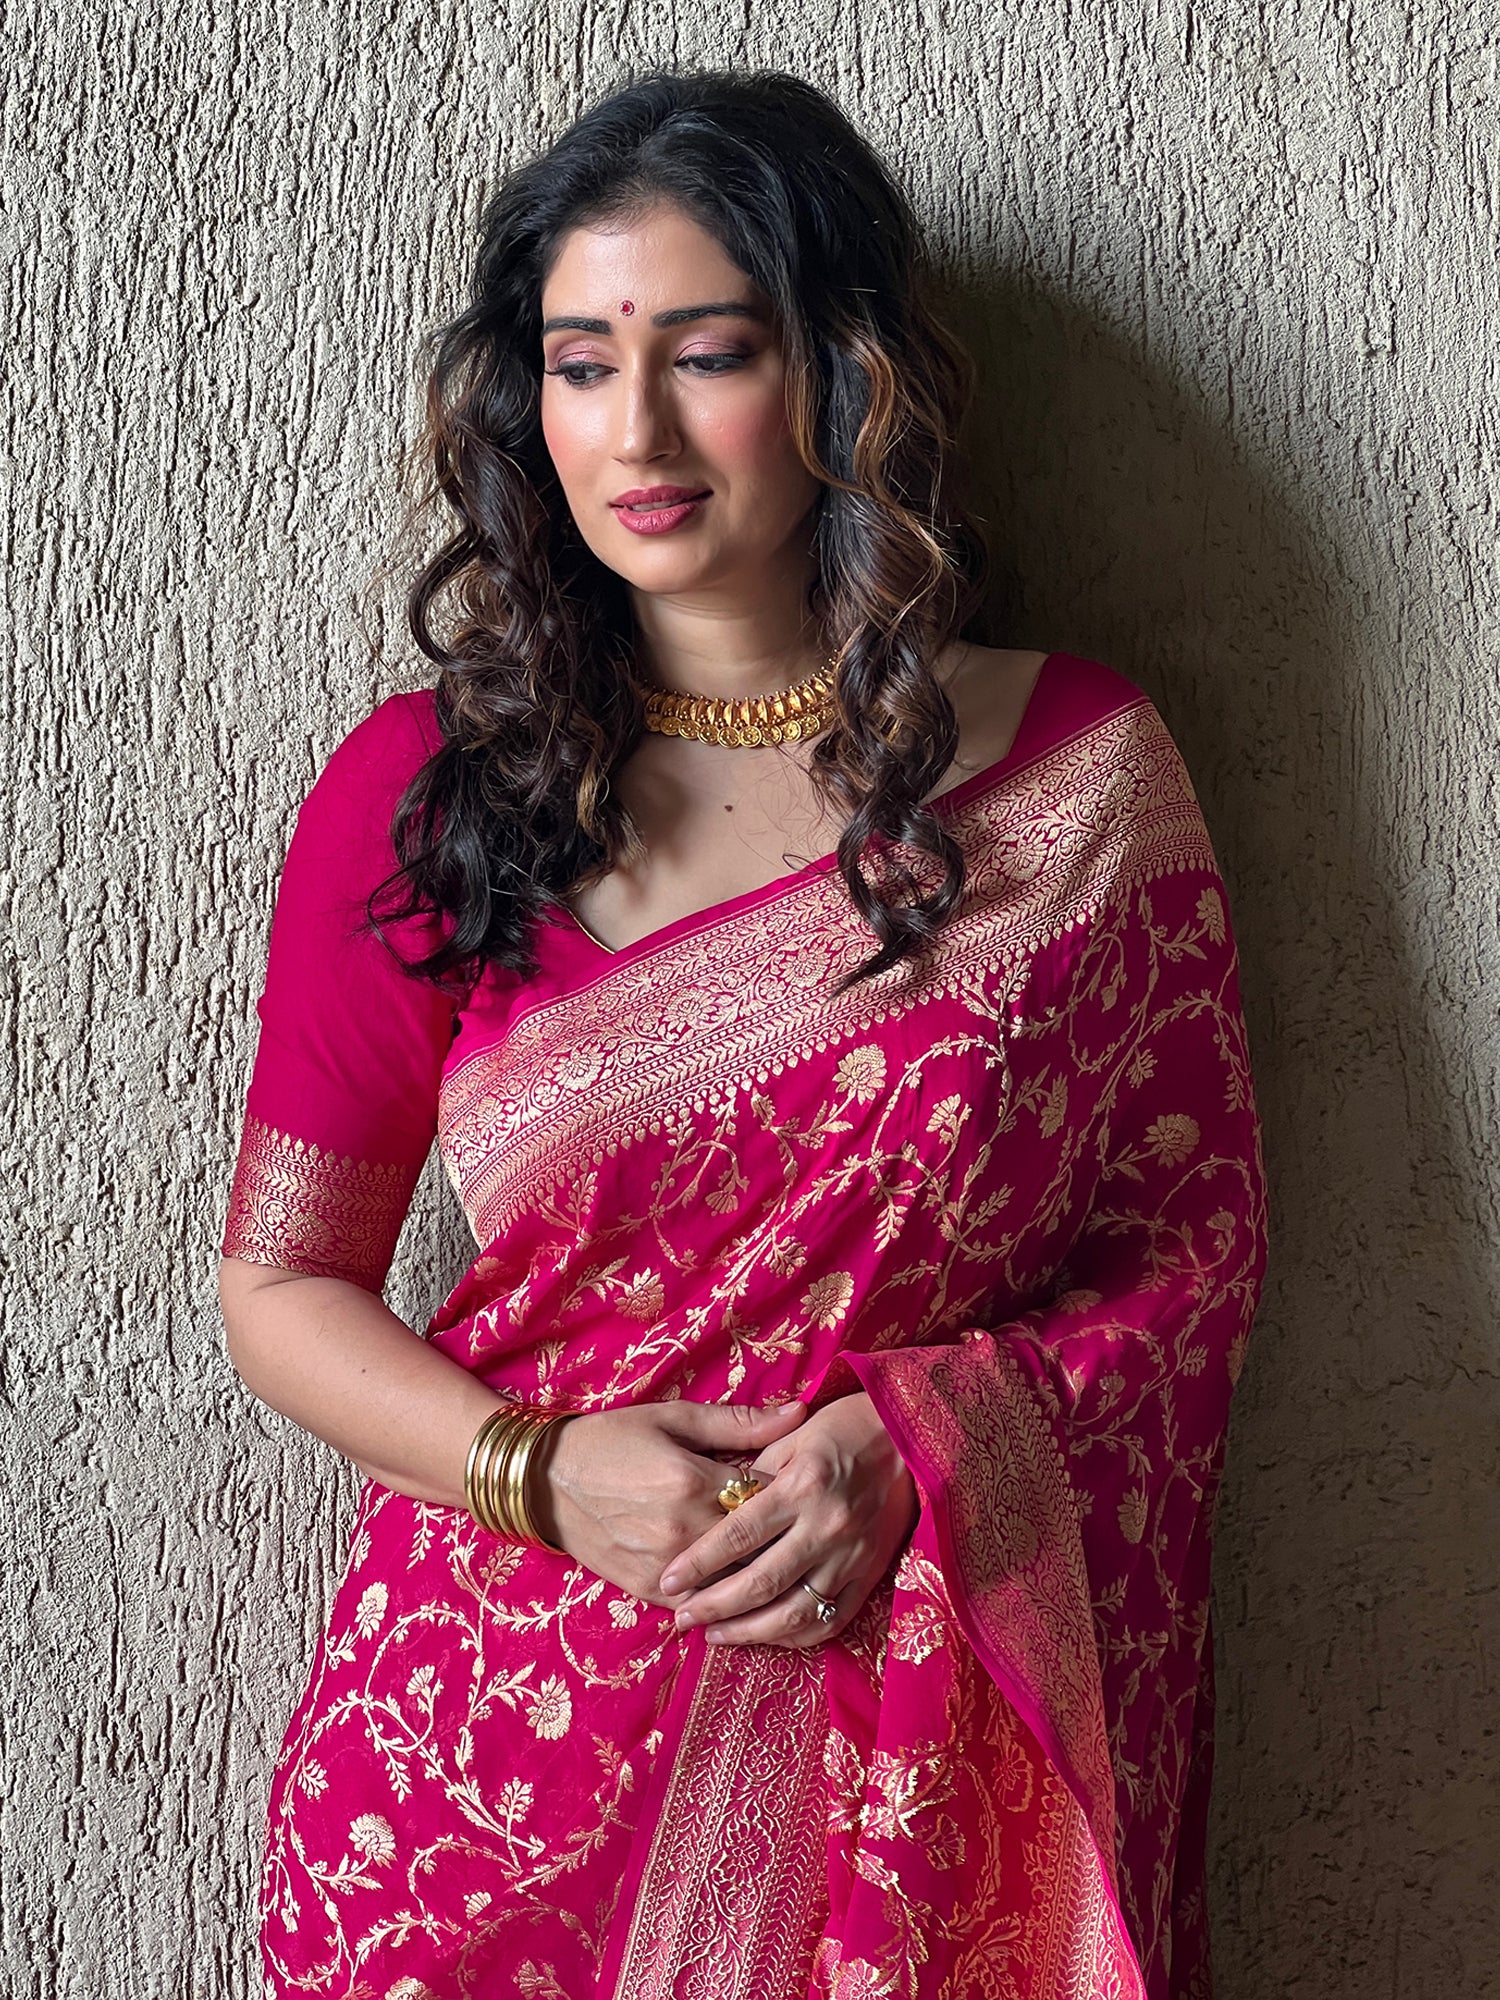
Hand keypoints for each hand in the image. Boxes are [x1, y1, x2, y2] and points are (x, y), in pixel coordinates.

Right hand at [535, 1398, 807, 1605]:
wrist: (545, 1481)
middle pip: (760, 1543)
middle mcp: (685, 1530)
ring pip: (737, 1580)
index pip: (769, 1494)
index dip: (788, 1489)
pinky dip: (724, 1593)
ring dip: (758, 1568)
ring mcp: (666, 1567)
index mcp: (694, 1481)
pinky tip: (738, 1581)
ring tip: (777, 1554)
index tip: (799, 1484)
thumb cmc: (611, 1439)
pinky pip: (704, 1603)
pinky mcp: (649, 1591)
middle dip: (782, 1533)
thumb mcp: (673, 1419)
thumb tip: (799, 1414)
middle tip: (797, 1523)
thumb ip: (738, 1423)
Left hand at [658, 1392, 918, 1647]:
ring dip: (750, 1631)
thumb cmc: (842, 1427)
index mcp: (802, 1485)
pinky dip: (795, 1635)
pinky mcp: (871, 1575)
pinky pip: (831, 1620)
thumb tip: (714, 1509)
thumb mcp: (792, 1436)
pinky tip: (764, 1636)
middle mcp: (827, 1526)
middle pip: (762, 1582)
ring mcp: (852, 1556)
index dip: (699, 1563)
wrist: (910, 1435)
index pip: (738, 1535)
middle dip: (715, 1606)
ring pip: (795, 1612)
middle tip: (682, 1618)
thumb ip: (753, 1475)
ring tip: (715, 1634)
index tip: (669, 1580)